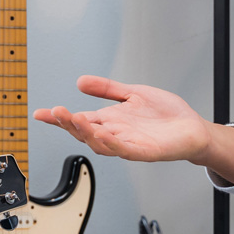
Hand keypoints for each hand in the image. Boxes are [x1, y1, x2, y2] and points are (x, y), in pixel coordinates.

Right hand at [32, 75, 213, 163]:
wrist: (193, 129)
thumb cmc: (166, 115)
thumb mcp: (132, 94)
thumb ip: (107, 89)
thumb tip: (80, 81)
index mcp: (110, 120)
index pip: (79, 119)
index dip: (59, 118)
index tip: (40, 113)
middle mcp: (116, 134)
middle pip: (85, 132)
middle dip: (68, 124)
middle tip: (55, 112)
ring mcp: (129, 144)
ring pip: (100, 143)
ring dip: (86, 133)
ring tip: (74, 119)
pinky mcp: (145, 151)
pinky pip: (124, 150)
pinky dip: (111, 143)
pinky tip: (102, 133)